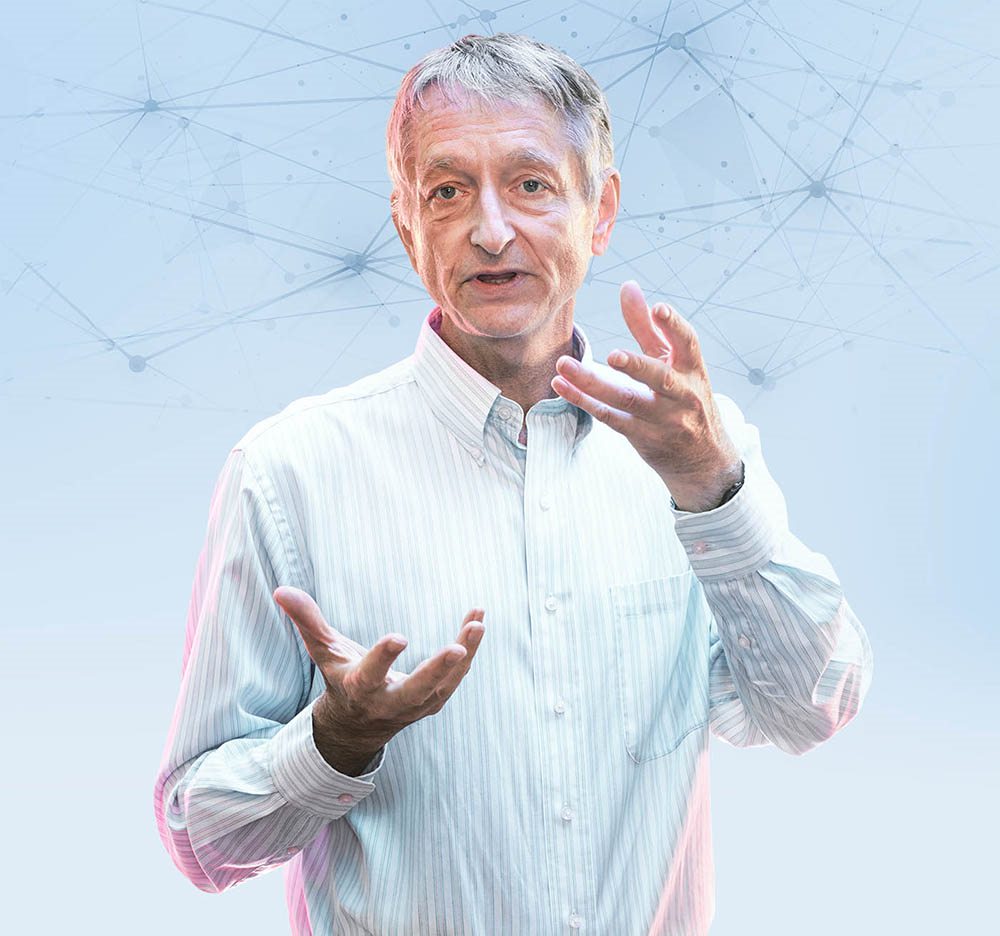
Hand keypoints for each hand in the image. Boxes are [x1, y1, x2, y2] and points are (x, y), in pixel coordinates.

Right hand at [273, 586, 484, 770]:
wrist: (358, 725)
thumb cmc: (340, 676)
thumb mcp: (323, 651)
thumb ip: (307, 620)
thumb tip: (281, 589)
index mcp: (359, 689)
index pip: (371, 675)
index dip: (384, 658)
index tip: (400, 637)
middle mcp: (389, 702)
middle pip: (416, 691)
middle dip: (436, 670)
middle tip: (457, 648)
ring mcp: (415, 706)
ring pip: (444, 685)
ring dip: (465, 654)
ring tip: (477, 622)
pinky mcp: (434, 702)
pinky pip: (456, 677)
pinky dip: (470, 650)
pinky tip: (477, 620)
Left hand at [551, 280, 741, 510]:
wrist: (702, 459)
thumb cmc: (684, 398)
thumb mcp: (674, 363)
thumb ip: (649, 326)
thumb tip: (628, 285)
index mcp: (693, 370)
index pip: (688, 344)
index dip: (675, 326)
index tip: (658, 308)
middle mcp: (682, 395)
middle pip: (659, 379)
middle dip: (637, 366)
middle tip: (612, 355)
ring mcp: (663, 419)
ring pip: (625, 400)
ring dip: (592, 384)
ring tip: (565, 365)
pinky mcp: (642, 437)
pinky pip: (610, 418)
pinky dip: (584, 402)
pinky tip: (562, 386)